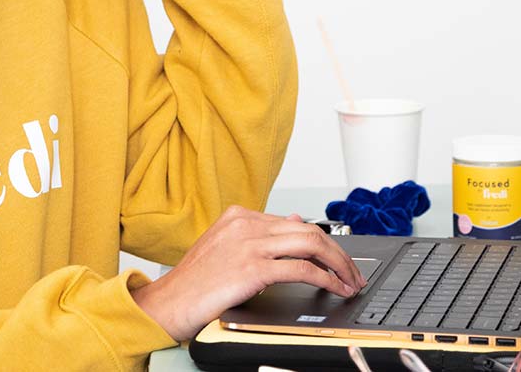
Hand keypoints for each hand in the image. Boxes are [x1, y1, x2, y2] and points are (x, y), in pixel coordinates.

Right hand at [129, 206, 365, 341]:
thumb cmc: (194, 283)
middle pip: (308, 228)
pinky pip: (301, 268)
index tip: (336, 259)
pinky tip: (334, 288)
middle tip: (353, 272)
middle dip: (338, 252)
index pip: (293, 222)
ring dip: (338, 263)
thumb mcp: (225, 248)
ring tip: (350, 281)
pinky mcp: (252, 268)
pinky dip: (325, 278)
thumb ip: (257, 235)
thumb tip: (294, 221)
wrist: (167, 303)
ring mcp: (249, 243)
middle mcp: (246, 224)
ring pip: (311, 242)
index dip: (322, 241)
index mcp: (239, 216)